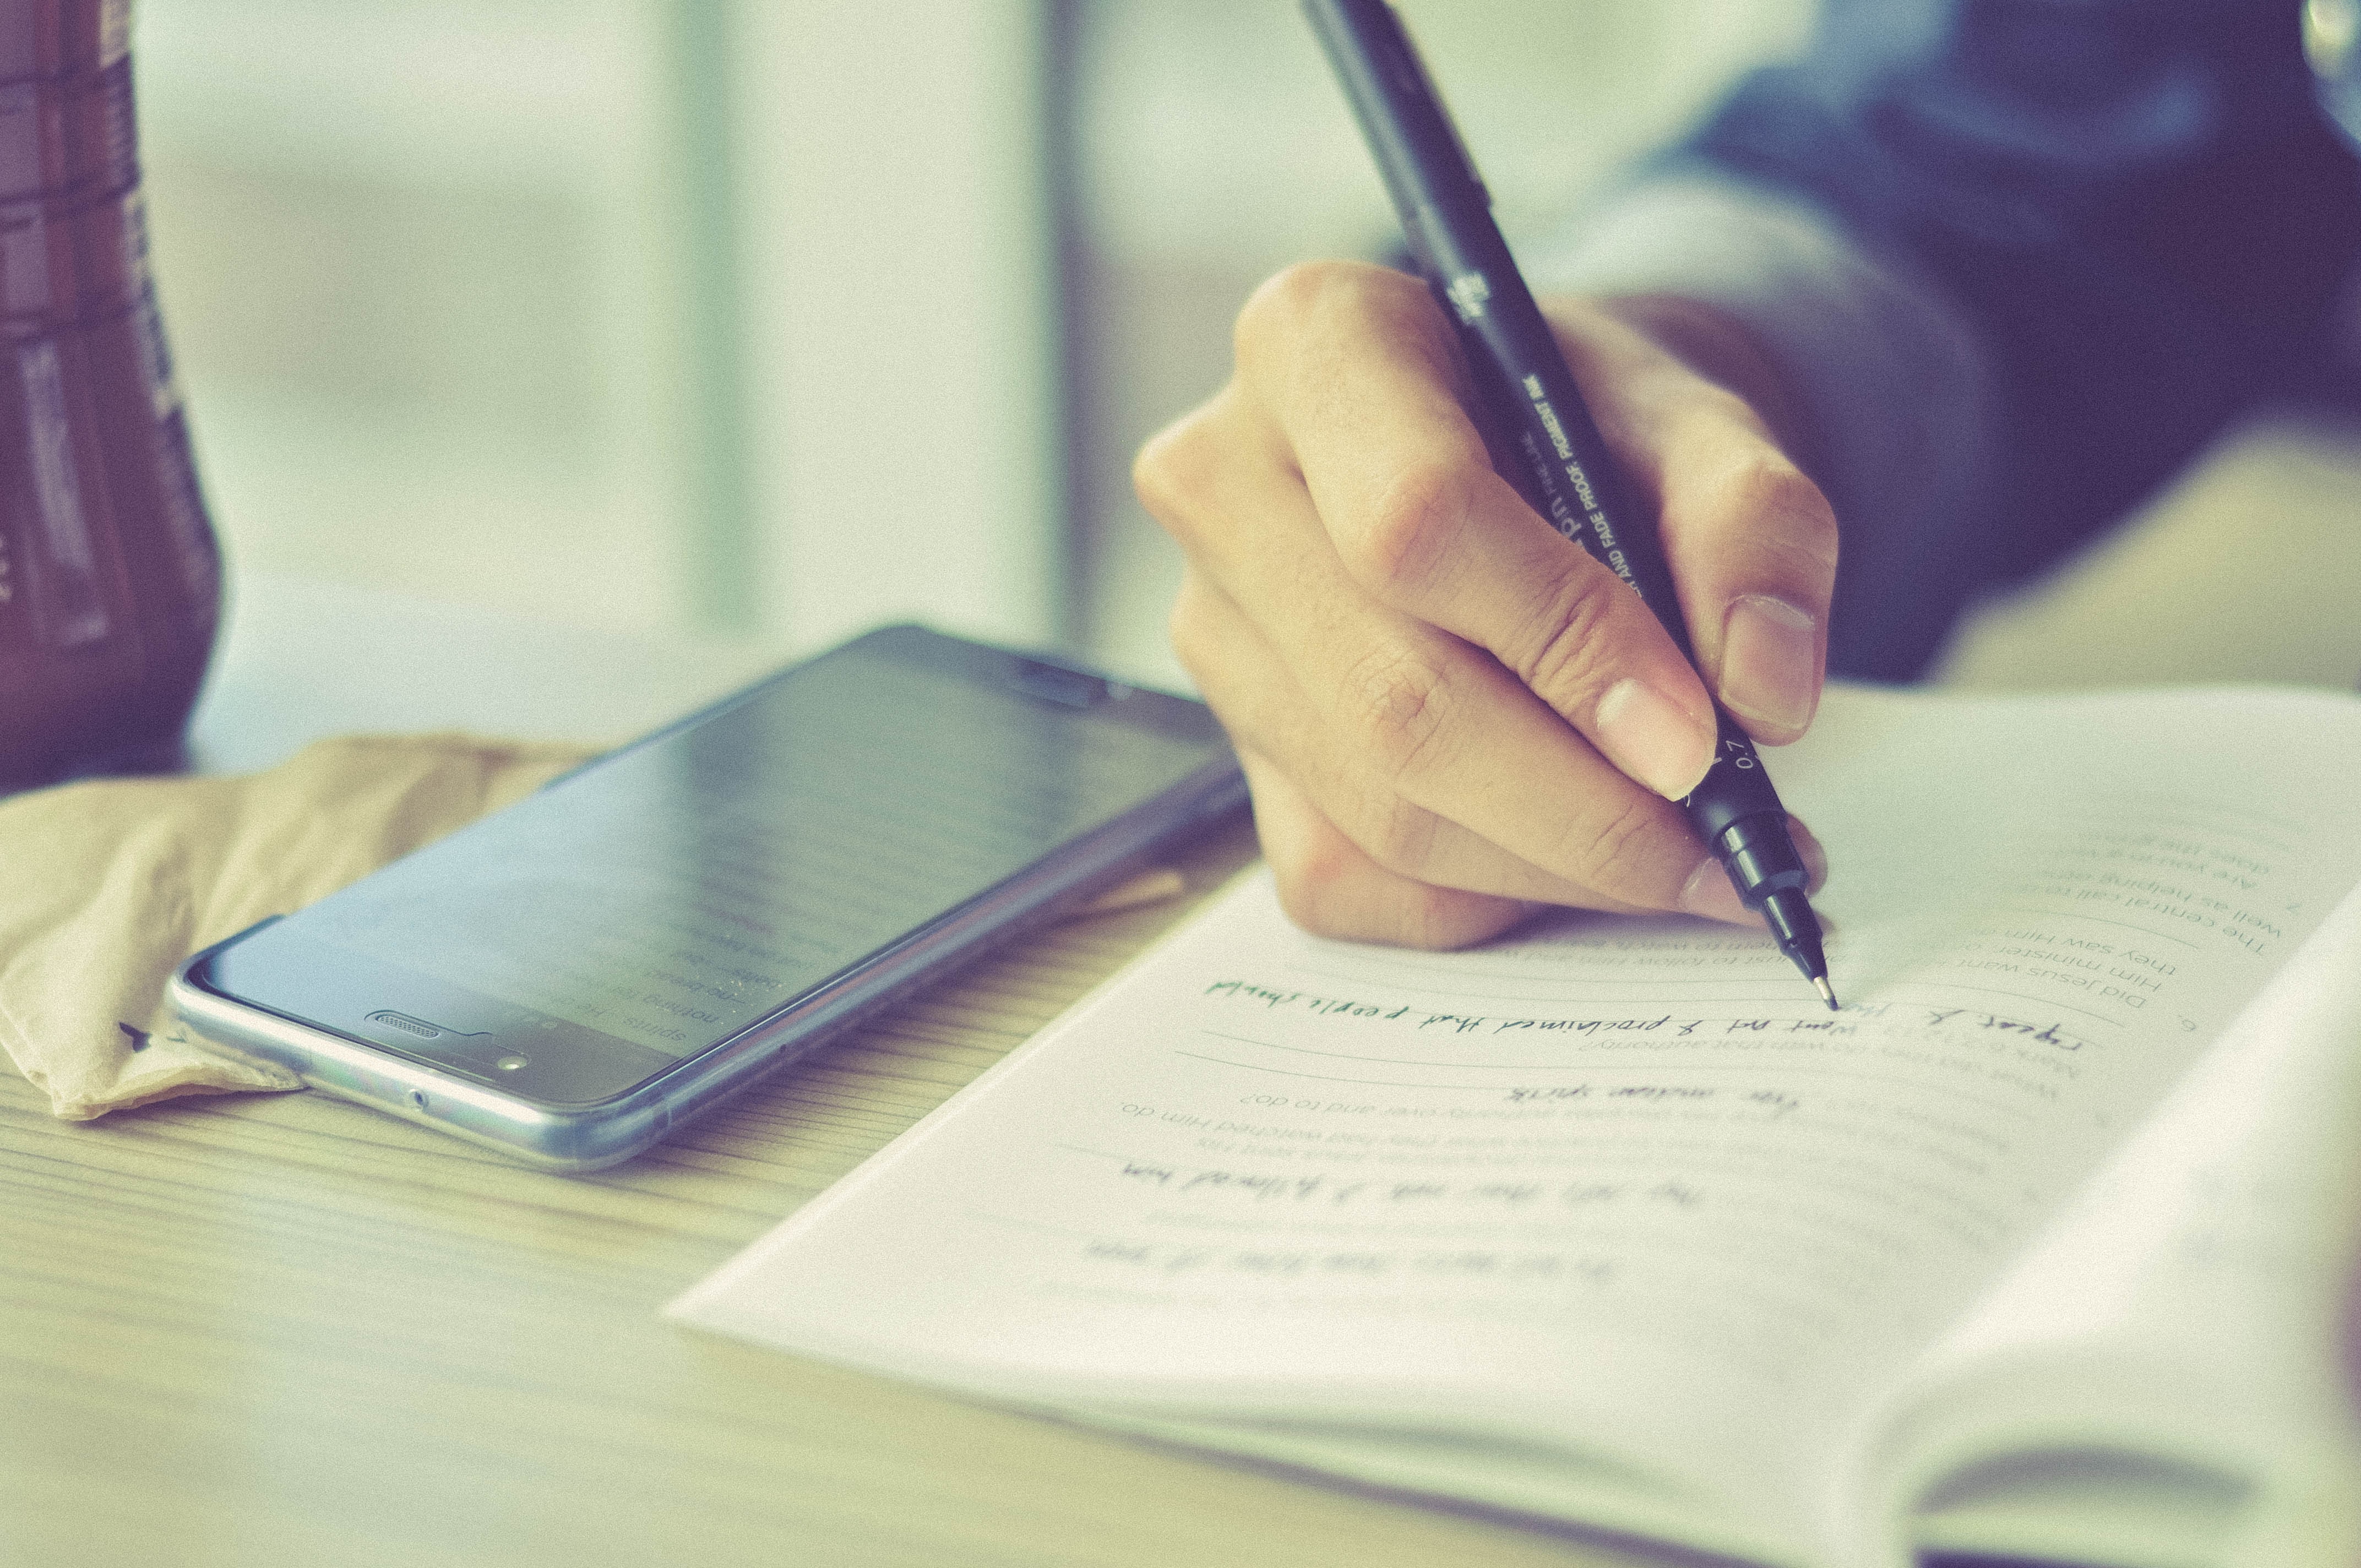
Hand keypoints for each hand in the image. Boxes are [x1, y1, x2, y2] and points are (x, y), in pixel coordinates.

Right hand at [1134, 261, 1834, 947]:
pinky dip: (1482, 899)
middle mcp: (1222, 484)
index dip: (1564, 644)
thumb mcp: (1698, 419)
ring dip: (1554, 866)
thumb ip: (1753, 526)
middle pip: (1395, 697)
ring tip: (1690, 863)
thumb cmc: (1591, 422)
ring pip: (1377, 809)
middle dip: (1581, 806)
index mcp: (1317, 342)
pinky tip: (1571, 858)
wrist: (1519, 448)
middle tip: (1727, 851)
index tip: (1695, 739)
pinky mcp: (1232, 748)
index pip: (1418, 521)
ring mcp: (1213, 629)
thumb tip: (1761, 696)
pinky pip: (1345, 876)